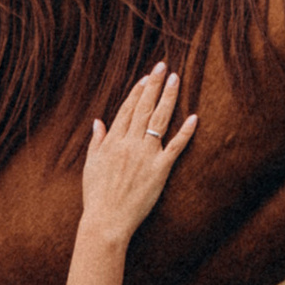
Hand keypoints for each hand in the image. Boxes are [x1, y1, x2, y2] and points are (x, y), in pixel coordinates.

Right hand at [79, 65, 198, 245]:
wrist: (106, 220)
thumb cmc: (96, 196)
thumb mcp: (91, 165)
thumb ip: (96, 141)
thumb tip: (98, 122)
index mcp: (113, 141)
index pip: (127, 109)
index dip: (137, 91)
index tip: (146, 77)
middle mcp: (130, 143)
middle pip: (144, 107)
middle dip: (154, 85)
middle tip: (163, 65)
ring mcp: (146, 155)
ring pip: (159, 120)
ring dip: (168, 98)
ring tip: (176, 79)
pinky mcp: (160, 170)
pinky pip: (175, 147)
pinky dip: (185, 132)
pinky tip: (193, 117)